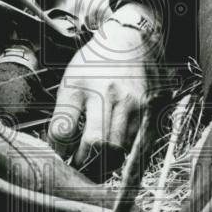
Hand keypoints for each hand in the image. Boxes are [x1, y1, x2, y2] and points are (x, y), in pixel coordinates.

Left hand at [49, 7, 160, 174]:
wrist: (130, 41)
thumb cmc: (96, 64)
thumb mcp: (71, 82)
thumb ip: (63, 115)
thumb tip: (59, 151)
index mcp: (82, 86)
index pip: (65, 131)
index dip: (59, 152)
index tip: (60, 158)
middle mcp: (109, 94)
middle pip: (97, 144)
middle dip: (85, 164)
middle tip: (80, 170)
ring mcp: (133, 102)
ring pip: (120, 149)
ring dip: (107, 165)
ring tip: (98, 167)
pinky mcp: (151, 109)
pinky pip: (143, 145)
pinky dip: (131, 161)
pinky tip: (123, 165)